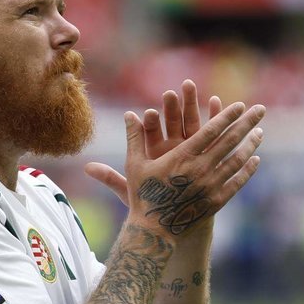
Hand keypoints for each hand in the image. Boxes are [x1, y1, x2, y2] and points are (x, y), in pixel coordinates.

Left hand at [85, 80, 221, 204]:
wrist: (179, 218)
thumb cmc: (154, 204)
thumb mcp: (132, 190)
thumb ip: (111, 178)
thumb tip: (87, 167)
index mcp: (155, 153)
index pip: (150, 134)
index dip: (149, 123)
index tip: (146, 112)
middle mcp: (172, 147)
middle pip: (171, 123)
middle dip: (170, 108)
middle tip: (168, 93)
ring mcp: (191, 148)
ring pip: (190, 122)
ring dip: (191, 104)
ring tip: (188, 86)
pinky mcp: (208, 151)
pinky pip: (211, 132)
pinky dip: (214, 116)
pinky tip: (216, 101)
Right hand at [87, 82, 264, 239]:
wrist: (154, 232)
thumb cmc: (143, 196)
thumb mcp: (135, 165)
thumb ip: (134, 137)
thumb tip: (127, 113)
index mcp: (182, 157)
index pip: (211, 130)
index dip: (227, 116)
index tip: (240, 105)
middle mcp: (200, 169)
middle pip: (230, 141)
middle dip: (246, 123)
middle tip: (261, 109)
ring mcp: (211, 186)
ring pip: (237, 160)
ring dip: (251, 144)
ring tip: (260, 132)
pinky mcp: (216, 201)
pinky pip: (236, 182)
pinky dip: (247, 170)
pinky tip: (255, 160)